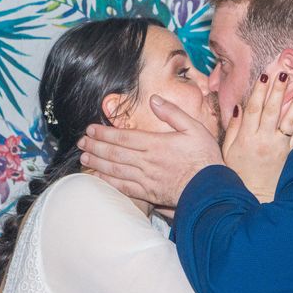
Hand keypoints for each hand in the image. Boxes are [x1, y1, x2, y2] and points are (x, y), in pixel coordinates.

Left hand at [78, 95, 223, 206]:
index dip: (104, 133)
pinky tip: (98, 178)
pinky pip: (123, 186)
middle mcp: (147, 161)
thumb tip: (154, 100)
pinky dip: (108, 181)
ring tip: (84, 157)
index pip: (124, 137)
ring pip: (115, 169)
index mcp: (156, 144)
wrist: (211, 188)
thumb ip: (173, 113)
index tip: (91, 129)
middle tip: (81, 142)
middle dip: (95, 146)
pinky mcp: (148, 192)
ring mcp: (146, 178)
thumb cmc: (205, 158)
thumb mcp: (195, 128)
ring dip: (97, 162)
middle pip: (115, 152)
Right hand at [222, 72, 292, 201]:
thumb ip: (233, 128)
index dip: (259, 91)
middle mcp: (264, 139)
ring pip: (289, 121)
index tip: (265, 76)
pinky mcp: (289, 153)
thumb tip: (238, 107)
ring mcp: (279, 146)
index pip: (254, 109)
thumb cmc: (238, 172)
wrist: (255, 195)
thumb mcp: (227, 151)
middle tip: (285, 74)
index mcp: (247, 137)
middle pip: (272, 110)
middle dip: (279, 91)